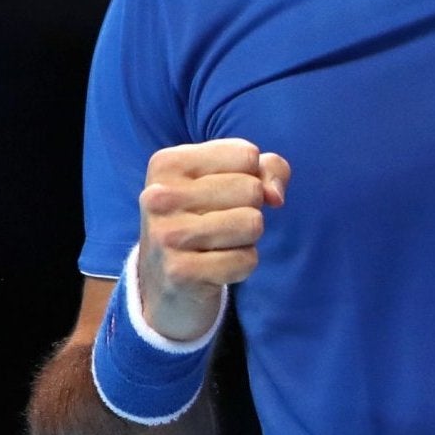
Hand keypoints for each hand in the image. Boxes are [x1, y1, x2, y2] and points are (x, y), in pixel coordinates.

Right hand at [136, 138, 289, 342]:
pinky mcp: (180, 272)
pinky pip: (246, 260)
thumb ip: (267, 169)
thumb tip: (275, 196)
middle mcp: (159, 196)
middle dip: (250, 208)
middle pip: (252, 189)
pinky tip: (216, 266)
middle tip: (221, 222)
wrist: (164, 279)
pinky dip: (242, 265)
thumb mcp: (229, 178)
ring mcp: (166, 235)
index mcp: (167, 163)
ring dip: (247, 238)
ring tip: (219, 243)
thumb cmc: (204, 217)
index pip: (247, 155)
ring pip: (252, 223)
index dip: (250, 176)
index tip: (224, 193)